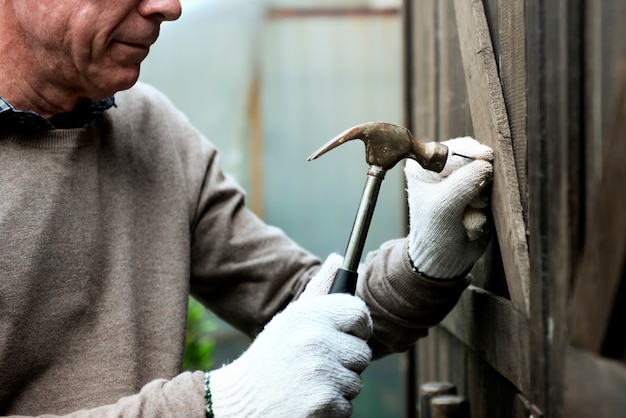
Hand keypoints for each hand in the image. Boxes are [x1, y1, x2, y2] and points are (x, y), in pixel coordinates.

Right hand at [208, 255, 372, 417]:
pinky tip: (307, 400)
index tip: (350, 335)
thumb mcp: (290, 317)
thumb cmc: (272, 356)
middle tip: (316, 365)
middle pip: (362, 353)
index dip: (359, 327)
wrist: (242, 402)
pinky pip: (347, 405)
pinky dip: (331, 408)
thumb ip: (319, 286)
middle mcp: (316, 339)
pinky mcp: (323, 403)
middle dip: (344, 362)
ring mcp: (321, 372)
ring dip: (337, 387)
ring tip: (308, 382)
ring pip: (356, 381)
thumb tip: (339, 258)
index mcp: (309, 314)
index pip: (359, 313)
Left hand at [405, 136, 493, 278]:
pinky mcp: (477, 192)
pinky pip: (493, 191)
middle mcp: (441, 167)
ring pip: (487, 175)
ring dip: (481, 199)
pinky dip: (485, 208)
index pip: (454, 150)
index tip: (484, 163)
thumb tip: (486, 164)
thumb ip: (464, 183)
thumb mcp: (444, 207)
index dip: (470, 158)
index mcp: (423, 165)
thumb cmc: (435, 233)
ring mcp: (460, 179)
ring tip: (467, 216)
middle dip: (477, 182)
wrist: (445, 259)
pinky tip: (471, 222)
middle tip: (471, 203)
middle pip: (473, 158)